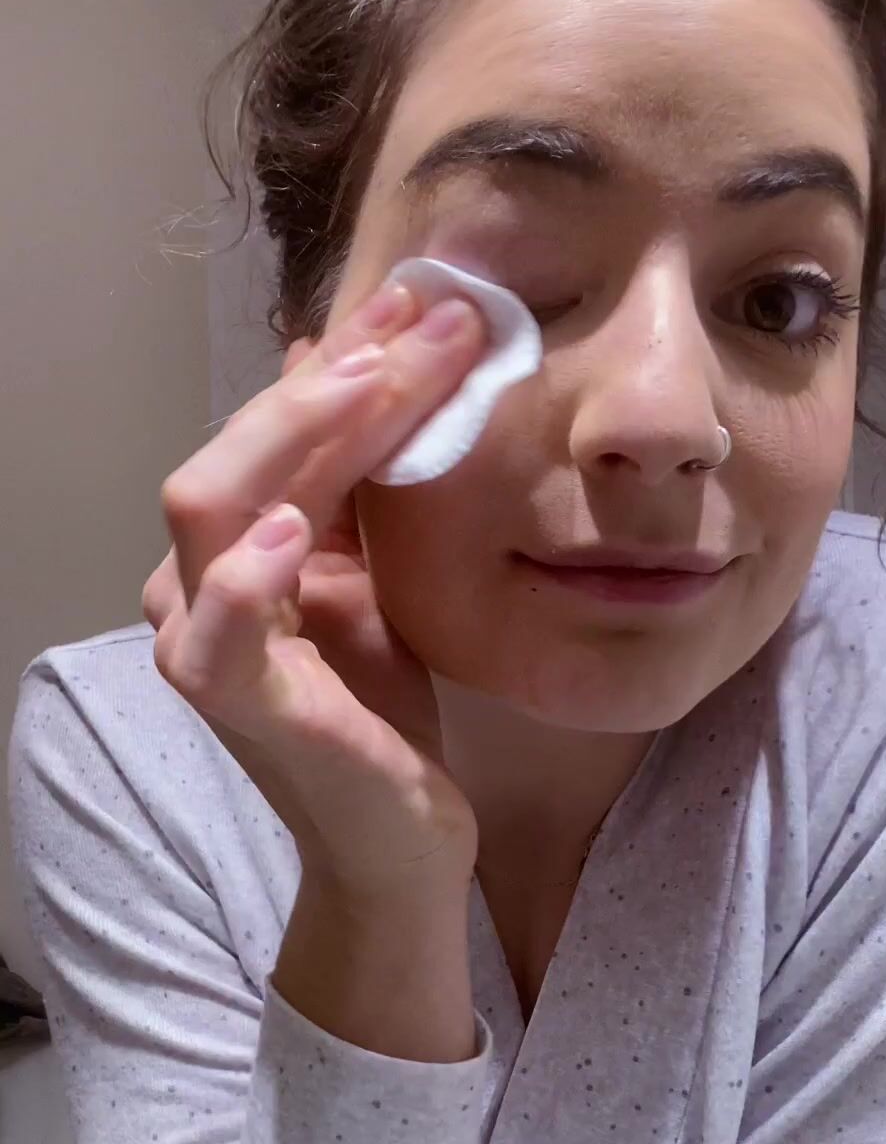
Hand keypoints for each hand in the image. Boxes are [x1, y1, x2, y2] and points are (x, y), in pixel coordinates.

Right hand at [143, 286, 487, 899]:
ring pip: (210, 502)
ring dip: (300, 431)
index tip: (428, 305)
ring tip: (381, 378)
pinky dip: (249, 574)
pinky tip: (296, 528)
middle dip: (337, 377)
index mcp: (233, 551)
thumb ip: (353, 483)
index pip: (277, 435)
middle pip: (240, 447)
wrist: (400, 838)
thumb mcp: (375, 575)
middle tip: (431, 318)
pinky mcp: (231, 702)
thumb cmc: (383, 714)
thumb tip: (343, 358)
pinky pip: (221, 626)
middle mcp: (196, 585)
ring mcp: (202, 642)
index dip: (349, 364)